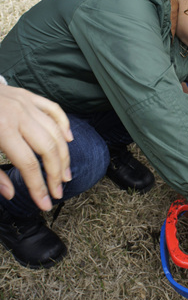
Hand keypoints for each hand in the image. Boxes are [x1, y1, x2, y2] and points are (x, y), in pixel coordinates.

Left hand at [0, 86, 72, 210]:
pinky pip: (54, 110)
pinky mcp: (28, 96)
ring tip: (65, 175)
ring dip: (64, 155)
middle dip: (55, 174)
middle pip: (48, 148)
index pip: (29, 165)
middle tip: (57, 192)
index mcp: (3, 130)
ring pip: (55, 131)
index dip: (38, 187)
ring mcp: (26, 103)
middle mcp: (19, 115)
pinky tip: (68, 140)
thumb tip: (11, 194)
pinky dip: (64, 125)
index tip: (45, 203)